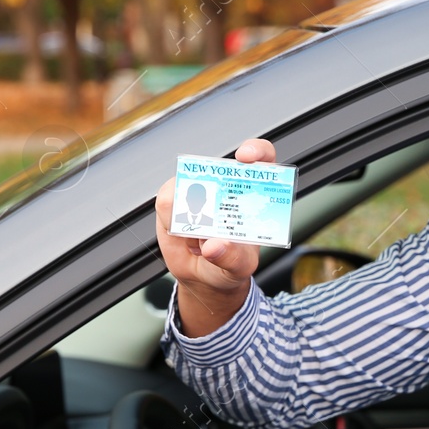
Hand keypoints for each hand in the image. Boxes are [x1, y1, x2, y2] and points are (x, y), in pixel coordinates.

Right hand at [156, 138, 268, 336]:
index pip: (261, 160)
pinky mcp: (175, 199)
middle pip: (218, 165)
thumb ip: (231, 257)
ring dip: (187, 208)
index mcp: (253, 195)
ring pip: (186, 184)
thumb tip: (214, 245)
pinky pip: (167, 201)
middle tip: (204, 201)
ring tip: (195, 236)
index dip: (255, 150)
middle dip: (210, 174)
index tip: (246, 157)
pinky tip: (181, 234)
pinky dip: (170, 219)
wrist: (204, 277)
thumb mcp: (239, 267)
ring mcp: (198, 191)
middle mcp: (226, 187)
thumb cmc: (231, 265)